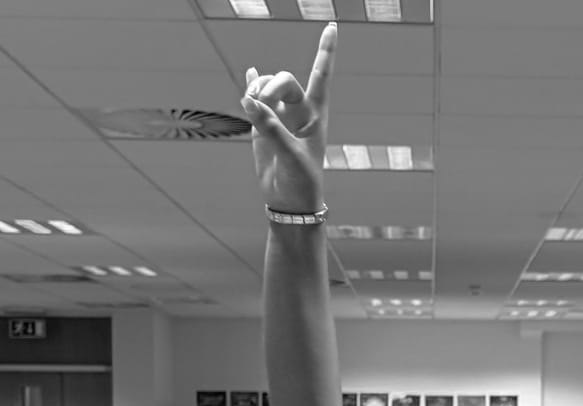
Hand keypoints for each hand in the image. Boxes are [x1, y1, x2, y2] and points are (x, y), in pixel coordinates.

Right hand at [242, 22, 335, 214]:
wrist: (290, 202)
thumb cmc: (301, 181)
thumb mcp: (291, 155)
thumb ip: (270, 128)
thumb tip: (249, 101)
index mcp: (316, 114)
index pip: (322, 75)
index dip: (326, 50)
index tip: (333, 25)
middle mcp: (299, 111)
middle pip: (284, 80)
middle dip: (270, 85)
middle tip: (257, 100)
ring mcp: (280, 117)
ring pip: (267, 88)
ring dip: (256, 89)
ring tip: (249, 102)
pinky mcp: (262, 126)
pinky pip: (255, 100)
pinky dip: (252, 86)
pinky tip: (250, 73)